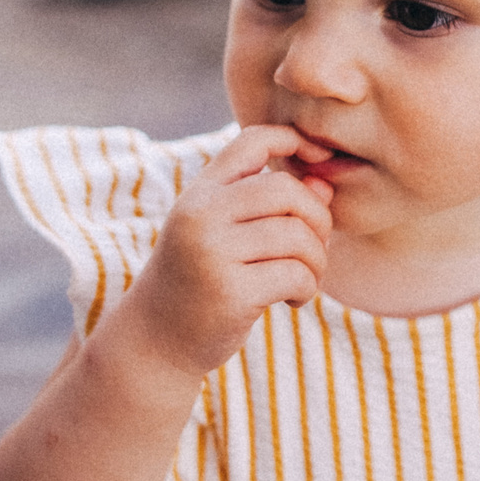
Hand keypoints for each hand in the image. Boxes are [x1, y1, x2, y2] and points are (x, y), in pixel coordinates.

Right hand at [114, 125, 334, 379]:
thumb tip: (325, 186)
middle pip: (286, 190)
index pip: (252, 140)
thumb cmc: (199, 281)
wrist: (154, 340)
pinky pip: (296, 274)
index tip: (318, 161)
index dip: (294, 140)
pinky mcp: (230, 292)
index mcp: (200, 192)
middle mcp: (201, 215)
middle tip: (314, 249)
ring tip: (304, 279)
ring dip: (316, 261)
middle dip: (317, 219)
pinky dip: (307, 288)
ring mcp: (212, 253)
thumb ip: (272, 207)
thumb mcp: (225, 234)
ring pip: (297, 235)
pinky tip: (291, 300)